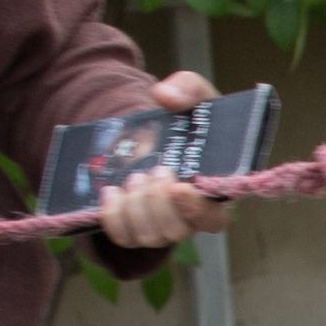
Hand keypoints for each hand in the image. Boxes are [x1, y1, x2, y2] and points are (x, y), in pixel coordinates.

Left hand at [94, 70, 235, 245]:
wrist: (159, 135)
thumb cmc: (187, 122)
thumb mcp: (195, 98)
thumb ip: (188, 88)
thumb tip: (165, 95)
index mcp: (215, 193)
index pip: (213, 219)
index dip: (195, 209)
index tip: (177, 187)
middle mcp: (190, 217)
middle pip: (176, 230)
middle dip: (157, 203)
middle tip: (153, 171)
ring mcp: (162, 227)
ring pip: (149, 236)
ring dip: (136, 208)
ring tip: (133, 178)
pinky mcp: (136, 229)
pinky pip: (123, 237)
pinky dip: (113, 217)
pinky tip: (111, 192)